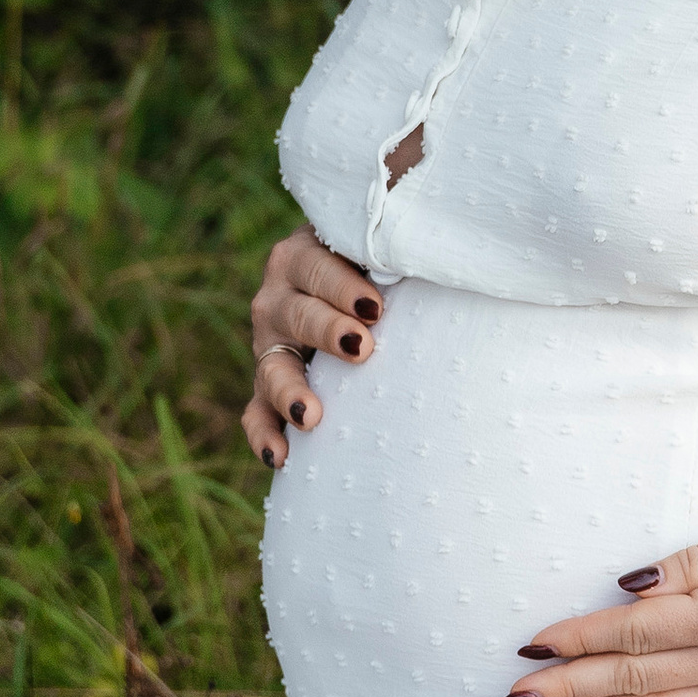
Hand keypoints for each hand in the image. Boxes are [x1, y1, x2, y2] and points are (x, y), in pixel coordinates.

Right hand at [242, 228, 384, 467]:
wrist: (362, 288)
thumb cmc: (383, 260)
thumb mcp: (382, 243)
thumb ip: (398, 239)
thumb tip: (442, 240)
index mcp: (303, 254)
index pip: (316, 265)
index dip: (343, 286)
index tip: (375, 308)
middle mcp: (279, 296)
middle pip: (295, 314)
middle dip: (327, 331)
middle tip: (362, 347)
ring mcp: (269, 343)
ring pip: (271, 367)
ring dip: (290, 391)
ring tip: (311, 415)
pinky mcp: (269, 382)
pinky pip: (256, 411)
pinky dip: (264, 433)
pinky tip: (281, 457)